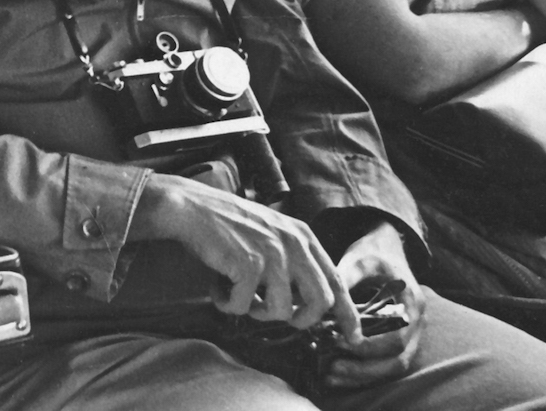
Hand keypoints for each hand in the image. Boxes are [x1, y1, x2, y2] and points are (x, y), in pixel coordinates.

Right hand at [133, 175, 357, 335]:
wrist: (192, 207)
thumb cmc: (227, 224)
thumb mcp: (271, 232)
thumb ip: (293, 258)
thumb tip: (306, 301)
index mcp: (303, 236)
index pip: (336, 281)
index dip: (347, 314)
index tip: (353, 337)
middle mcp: (293, 244)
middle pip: (320, 302)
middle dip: (302, 320)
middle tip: (279, 317)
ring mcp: (272, 254)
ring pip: (281, 311)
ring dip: (258, 313)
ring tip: (240, 297)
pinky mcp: (248, 265)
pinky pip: (244, 307)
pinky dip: (228, 304)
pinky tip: (218, 289)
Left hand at [323, 222, 425, 389]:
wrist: (388, 249)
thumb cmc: (373, 254)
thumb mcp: (359, 260)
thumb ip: (346, 279)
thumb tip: (325, 304)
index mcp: (411, 302)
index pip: (397, 337)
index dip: (370, 345)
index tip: (341, 342)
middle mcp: (416, 322)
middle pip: (399, 358)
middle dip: (365, 368)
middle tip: (332, 367)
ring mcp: (411, 333)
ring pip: (395, 366)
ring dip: (364, 375)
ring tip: (330, 375)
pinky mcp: (400, 339)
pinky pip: (387, 363)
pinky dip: (365, 372)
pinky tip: (339, 373)